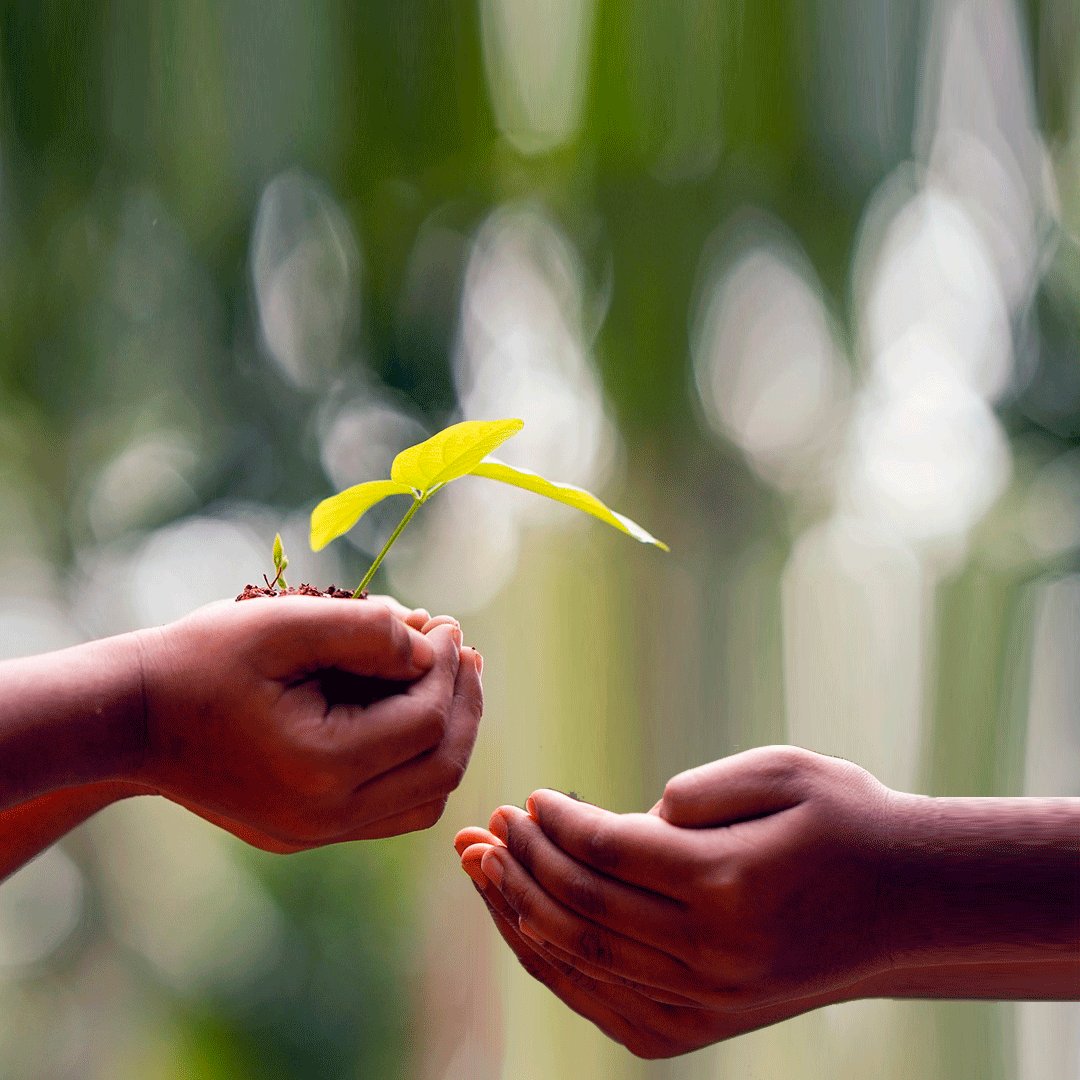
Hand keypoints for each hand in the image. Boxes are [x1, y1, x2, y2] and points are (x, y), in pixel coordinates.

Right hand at [135, 597, 483, 847]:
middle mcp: (325, 816)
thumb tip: (430, 645)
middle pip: (439, 769)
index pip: (424, 722)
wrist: (132, 716)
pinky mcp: (305, 832)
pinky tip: (411, 713)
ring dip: (446, 738)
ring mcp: (315, 833)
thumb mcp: (283, 624)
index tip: (445, 623)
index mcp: (321, 768)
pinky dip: (414, 763)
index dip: (446, 667)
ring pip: (423, 799)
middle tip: (464, 652)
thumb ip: (366, 629)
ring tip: (449, 680)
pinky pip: (388, 809)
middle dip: (461, 704)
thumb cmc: (203, 660)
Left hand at [458, 747, 892, 1015]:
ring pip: (584, 961)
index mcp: (731, 883)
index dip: (557, 822)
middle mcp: (716, 953)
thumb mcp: (786, 772)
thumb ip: (701, 790)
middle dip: (523, 863)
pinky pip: (608, 1005)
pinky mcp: (708, 1027)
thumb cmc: (846, 821)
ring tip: (486, 870)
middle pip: (584, 907)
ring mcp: (710, 1000)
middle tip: (490, 826)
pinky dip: (557, 969)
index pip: (610, 850)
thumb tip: (630, 819)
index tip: (530, 798)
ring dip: (521, 913)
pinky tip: (528, 928)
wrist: (907, 904)